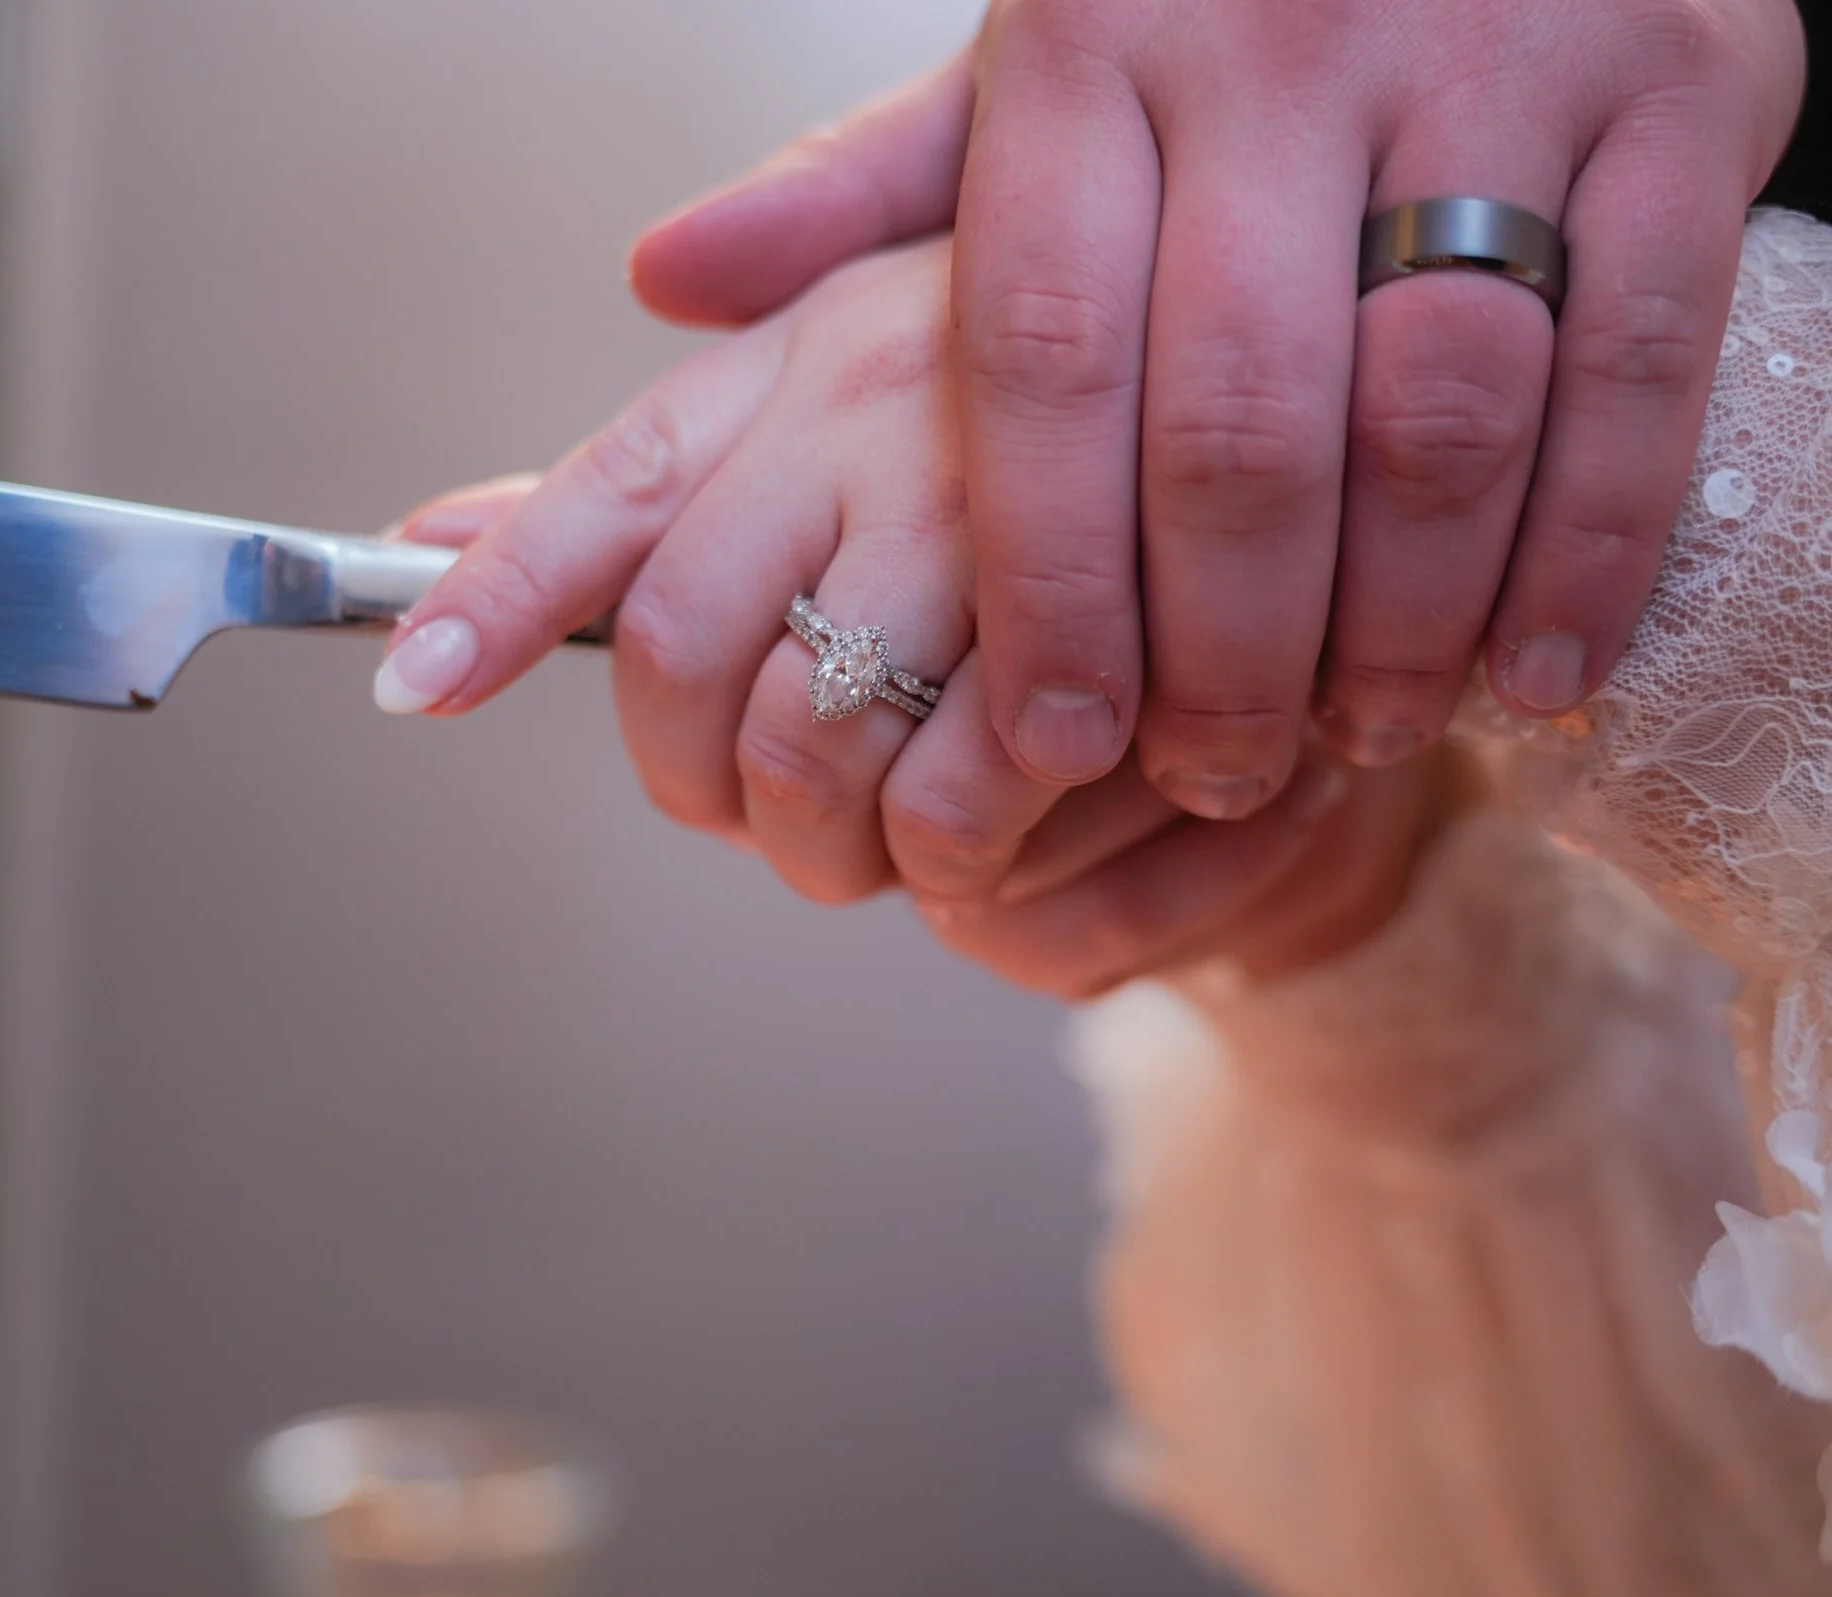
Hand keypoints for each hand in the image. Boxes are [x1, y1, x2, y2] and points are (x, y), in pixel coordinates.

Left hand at [394, 462, 1427, 993]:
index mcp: (812, 353)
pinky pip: (974, 812)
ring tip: (893, 845)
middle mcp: (899, 407)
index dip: (490, 602)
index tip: (413, 692)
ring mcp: (1022, 510)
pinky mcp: (1148, 628)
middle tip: (764, 819)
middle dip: (701, 788)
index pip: (611, 490)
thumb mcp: (855, 404)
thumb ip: (671, 476)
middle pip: (685, 654)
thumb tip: (439, 531)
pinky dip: (962, 878)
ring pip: (819, 749)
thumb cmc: (1049, 451)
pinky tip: (1003, 846)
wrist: (1333, 440)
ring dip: (826, 848)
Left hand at [629, 0, 1803, 819]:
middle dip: (1218, 645)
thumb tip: (669, 282)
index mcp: (1093, 55)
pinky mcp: (1677, 91)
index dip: (1050, 577)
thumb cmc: (1226, 9)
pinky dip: (1582, 549)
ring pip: (1433, 411)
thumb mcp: (1040, 76)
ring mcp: (1495, 61)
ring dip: (1393, 624)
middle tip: (1207, 770)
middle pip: (1234, 421)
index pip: (1039, 357)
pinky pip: (1633, 367)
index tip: (1054, 741)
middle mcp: (1282, 50)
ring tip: (1348, 741)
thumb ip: (871, 195)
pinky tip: (1525, 679)